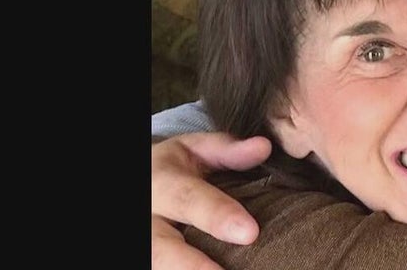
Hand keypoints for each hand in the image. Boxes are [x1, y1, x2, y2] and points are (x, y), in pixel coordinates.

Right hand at [152, 132, 271, 269]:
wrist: (142, 184)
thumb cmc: (175, 169)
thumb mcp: (195, 150)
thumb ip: (226, 150)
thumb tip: (263, 147)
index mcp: (161, 183)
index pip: (188, 200)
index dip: (218, 216)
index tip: (249, 233)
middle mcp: (147, 219)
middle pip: (163, 250)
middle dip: (195, 267)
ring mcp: (146, 246)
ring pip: (160, 267)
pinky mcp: (151, 261)